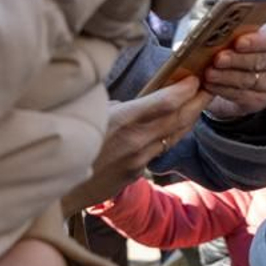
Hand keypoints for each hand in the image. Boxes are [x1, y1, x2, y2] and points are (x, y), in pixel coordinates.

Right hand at [61, 77, 211, 212]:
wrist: (53, 189)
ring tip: (201, 102)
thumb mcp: (90, 113)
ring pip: (174, 135)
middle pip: (179, 118)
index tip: (197, 77)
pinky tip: (175, 126)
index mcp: (122, 121)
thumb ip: (117, 106)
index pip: (166, 102)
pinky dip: (170, 135)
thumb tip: (136, 99)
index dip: (186, 89)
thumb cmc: (66, 141)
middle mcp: (136, 141)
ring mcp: (138, 160)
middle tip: (213, 85)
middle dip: (199, 100)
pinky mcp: (136, 173)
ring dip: (190, 118)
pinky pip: (159, 150)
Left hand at [202, 25, 265, 119]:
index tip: (237, 42)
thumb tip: (210, 34)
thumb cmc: (231, 51)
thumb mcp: (231, 39)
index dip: (254, 41)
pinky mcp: (261, 99)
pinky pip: (243, 96)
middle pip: (259, 61)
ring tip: (208, 74)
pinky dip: (224, 90)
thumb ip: (227, 35)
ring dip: (226, 77)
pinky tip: (210, 86)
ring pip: (249, 80)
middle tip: (217, 59)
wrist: (234, 79)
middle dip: (236, 60)